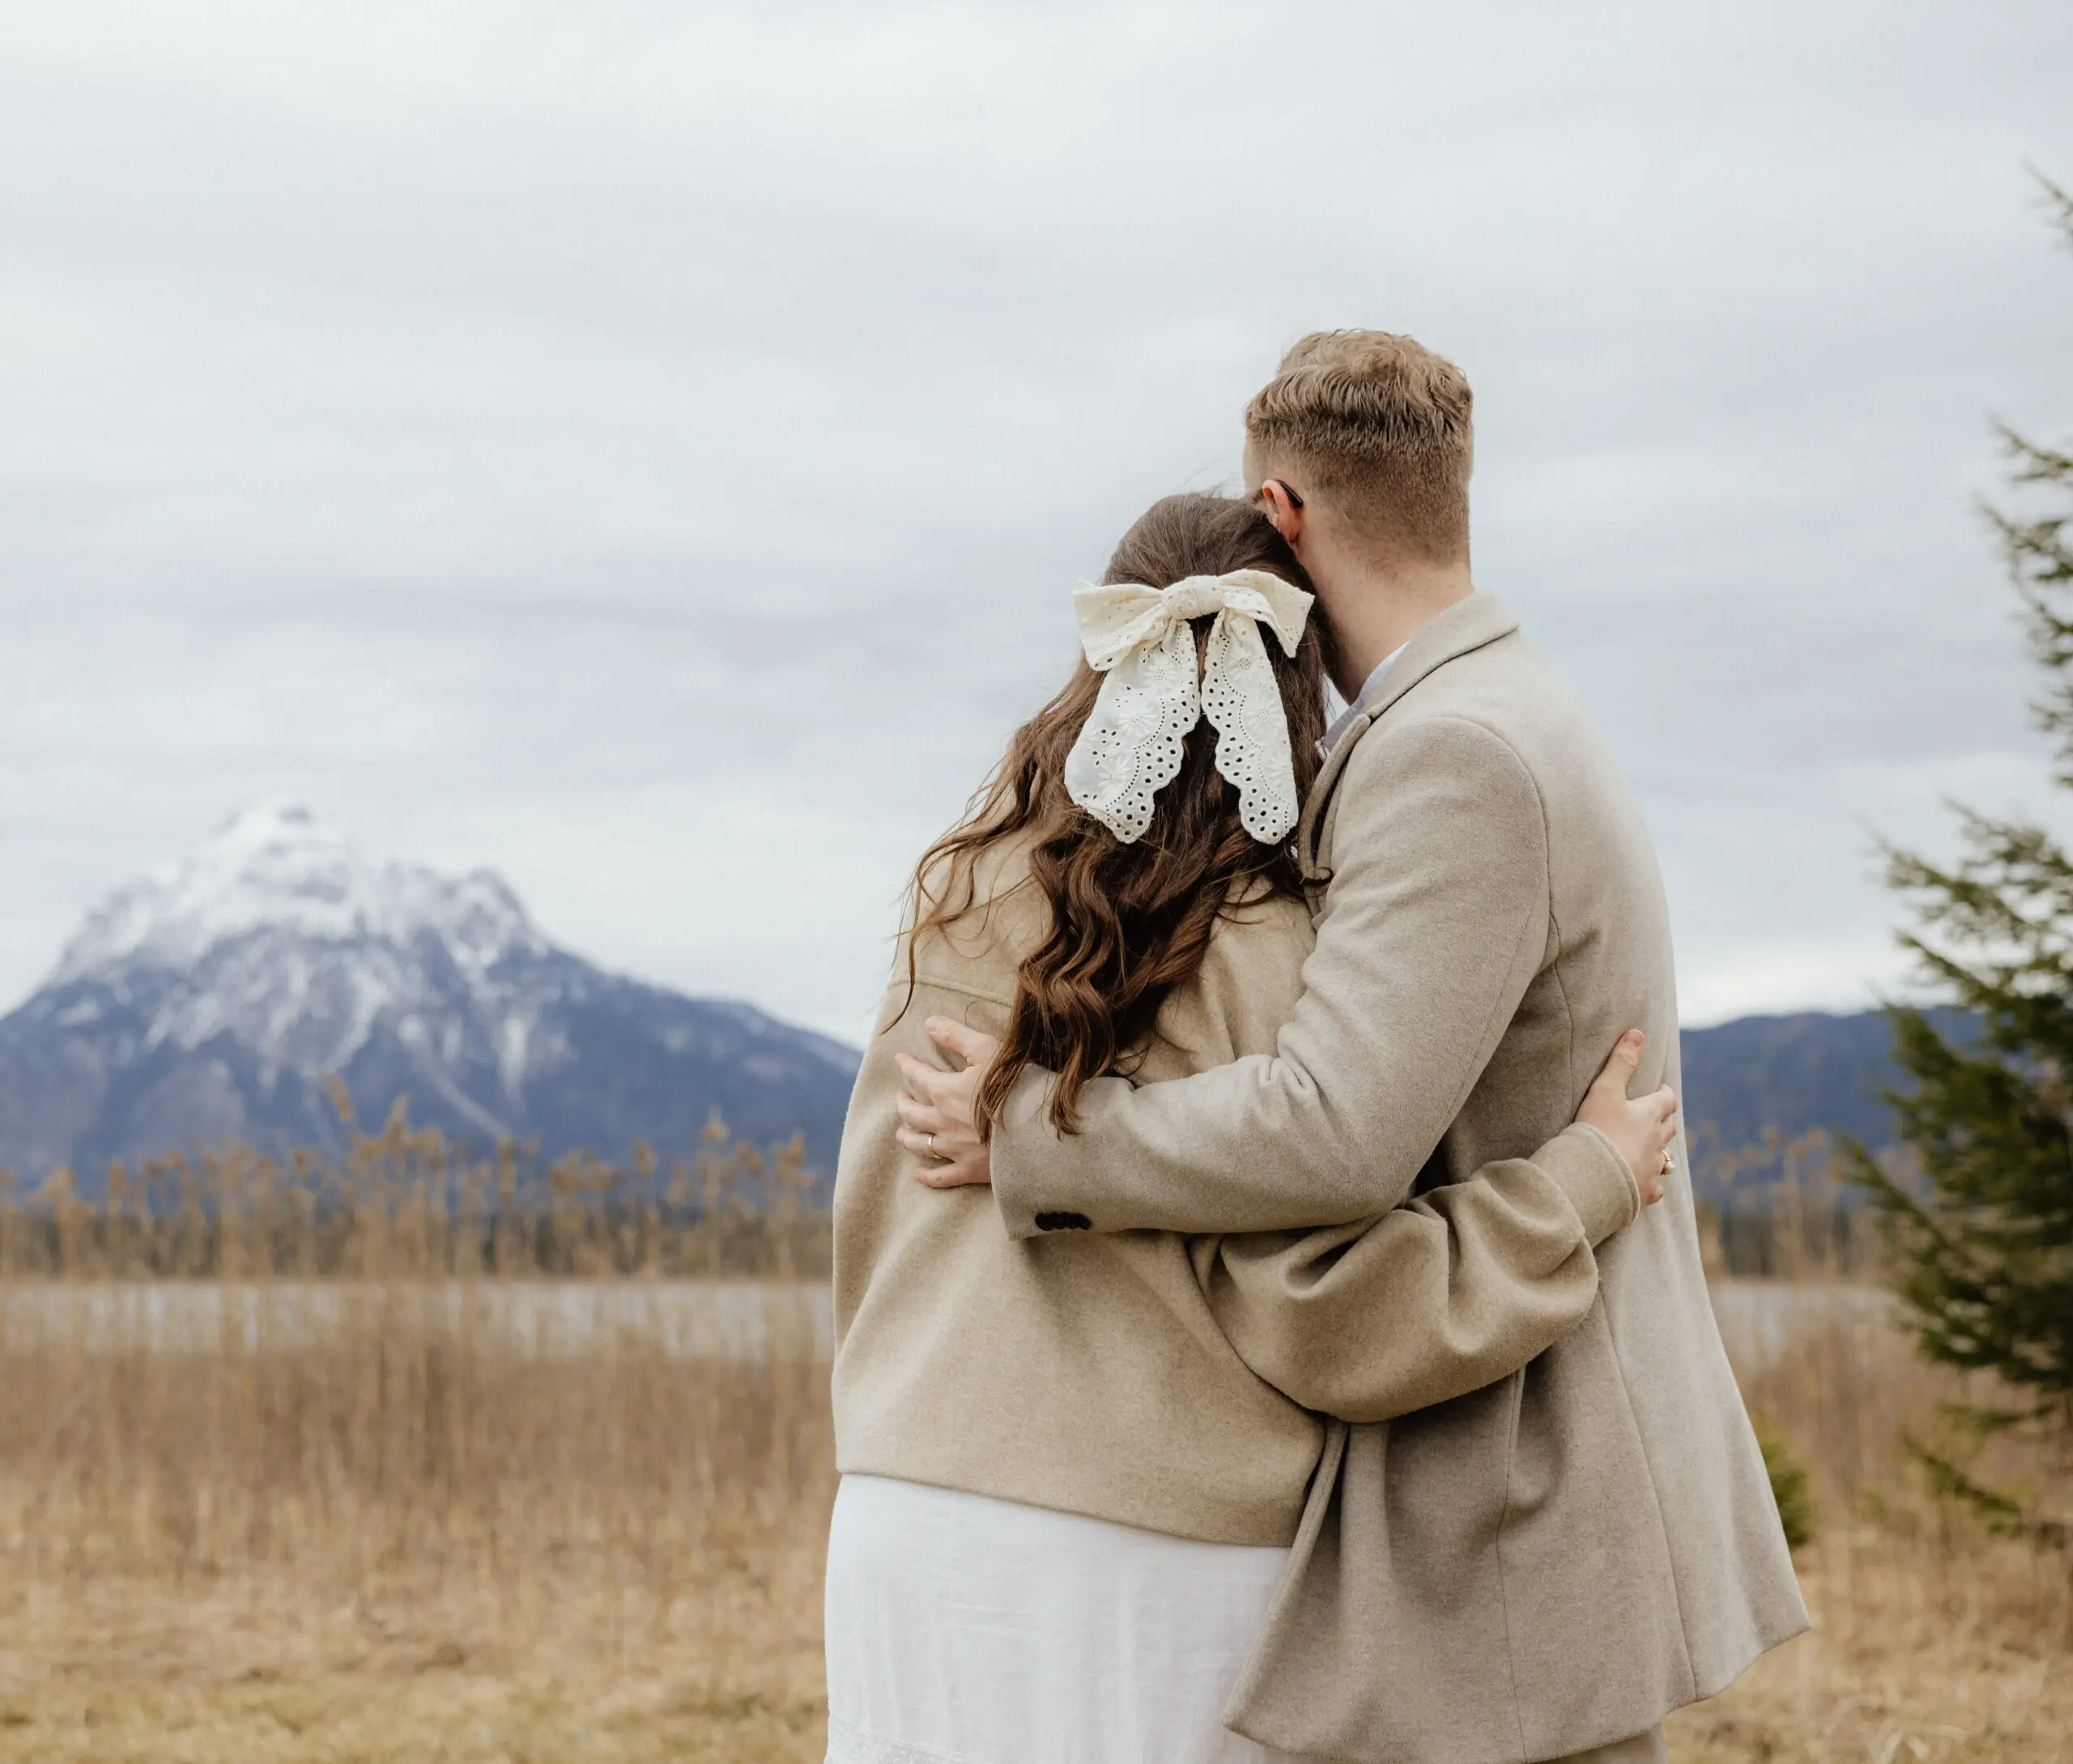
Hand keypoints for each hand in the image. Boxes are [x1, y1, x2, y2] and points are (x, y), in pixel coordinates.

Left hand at [895, 1017, 1003, 1188]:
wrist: (1038, 1130)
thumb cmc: (1016, 1086)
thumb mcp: (988, 1050)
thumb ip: (956, 1036)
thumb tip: (929, 1023)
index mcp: (943, 1091)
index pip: (916, 1075)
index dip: (906, 1065)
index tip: (900, 1059)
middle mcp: (941, 1121)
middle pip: (911, 1112)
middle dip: (903, 1102)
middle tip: (900, 1095)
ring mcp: (953, 1149)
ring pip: (919, 1144)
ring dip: (907, 1135)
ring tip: (901, 1131)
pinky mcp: (968, 1170)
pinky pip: (940, 1177)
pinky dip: (926, 1176)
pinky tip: (918, 1175)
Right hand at [1575, 1030, 1678, 1207]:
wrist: (1594, 1175)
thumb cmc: (1598, 1129)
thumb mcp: (1605, 1089)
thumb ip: (1621, 1062)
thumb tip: (1637, 1033)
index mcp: (1651, 1115)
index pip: (1667, 1099)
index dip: (1664, 1094)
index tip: (1659, 1091)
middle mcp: (1658, 1141)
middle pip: (1669, 1127)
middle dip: (1663, 1120)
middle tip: (1653, 1117)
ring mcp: (1654, 1167)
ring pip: (1665, 1158)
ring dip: (1659, 1151)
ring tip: (1649, 1150)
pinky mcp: (1646, 1190)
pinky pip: (1655, 1186)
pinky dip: (1651, 1181)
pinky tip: (1643, 1181)